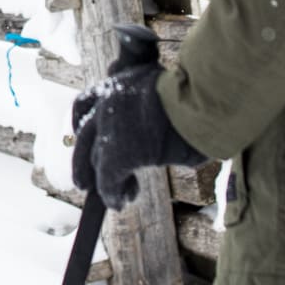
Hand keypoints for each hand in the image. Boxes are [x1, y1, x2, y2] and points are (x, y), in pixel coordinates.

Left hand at [68, 23, 197, 206]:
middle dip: (83, 160)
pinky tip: (121, 202)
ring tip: (118, 195)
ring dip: (104, 180)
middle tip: (85, 181)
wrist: (201, 100)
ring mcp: (109, 128)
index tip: (87, 137)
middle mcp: (107, 103)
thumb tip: (158, 114)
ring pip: (96, 160)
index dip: (84, 124)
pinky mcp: (117, 155)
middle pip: (84, 136)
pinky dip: (113, 195)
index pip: (86, 104)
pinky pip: (107, 181)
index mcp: (118, 83)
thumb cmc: (198, 93)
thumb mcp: (165, 87)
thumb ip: (150, 98)